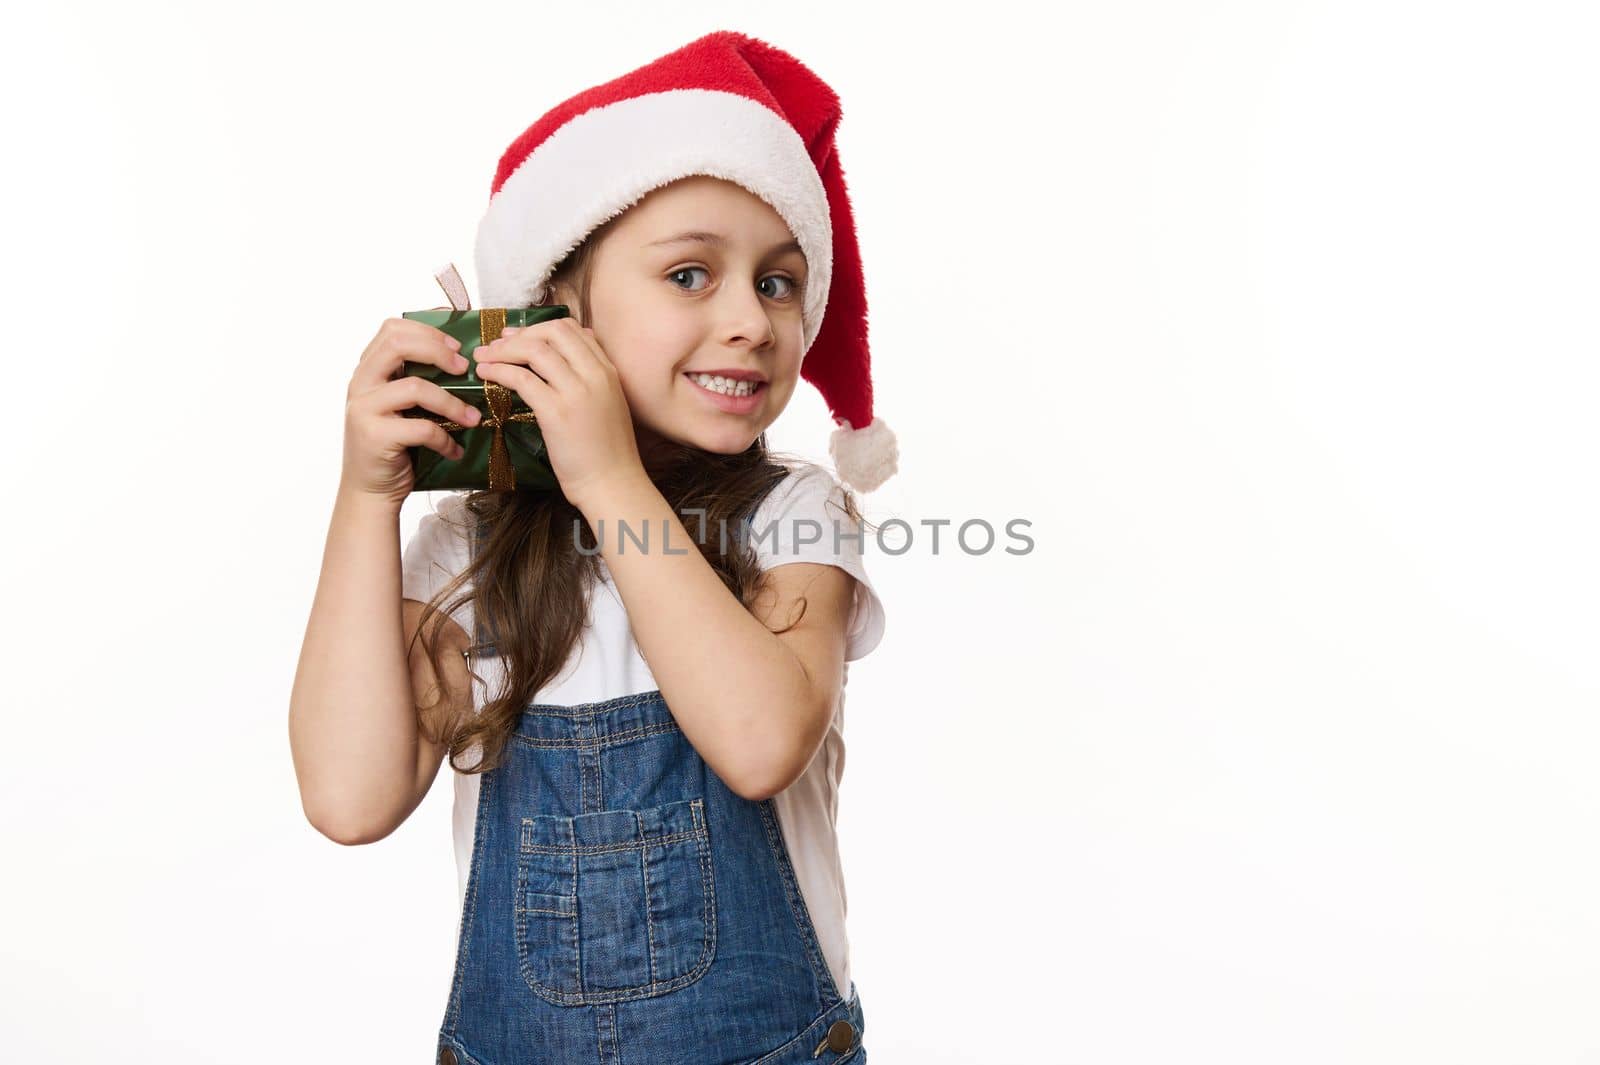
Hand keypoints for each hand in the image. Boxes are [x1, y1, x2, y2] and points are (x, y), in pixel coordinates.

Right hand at [341, 317, 483, 507]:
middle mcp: (361, 384)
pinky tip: (455, 450)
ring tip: (473, 418)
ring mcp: (364, 409)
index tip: (457, 348)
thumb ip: (417, 378)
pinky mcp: (375, 436)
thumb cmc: (394, 444)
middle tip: (464, 369)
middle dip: (438, 351)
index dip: (428, 331)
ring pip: (414, 387)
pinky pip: (422, 428)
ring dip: (452, 402)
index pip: (392, 329)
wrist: (370, 490)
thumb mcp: (401, 405)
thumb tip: (461, 355)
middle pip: (398, 345)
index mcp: (368, 370)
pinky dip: (445, 439)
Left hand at [472, 317, 646, 509]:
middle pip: (552, 332)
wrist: (614, 484)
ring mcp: (577, 392)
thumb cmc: (609, 452)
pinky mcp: (557, 412)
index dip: (539, 328)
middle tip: (497, 345)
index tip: (517, 336)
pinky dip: (499, 371)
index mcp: (608, 371)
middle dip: (520, 334)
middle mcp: (595, 374)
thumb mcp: (609, 405)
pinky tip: (487, 376)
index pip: (572, 329)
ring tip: (484, 358)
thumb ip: (593, 379)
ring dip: (503, 349)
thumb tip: (572, 357)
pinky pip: (522, 379)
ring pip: (535, 350)